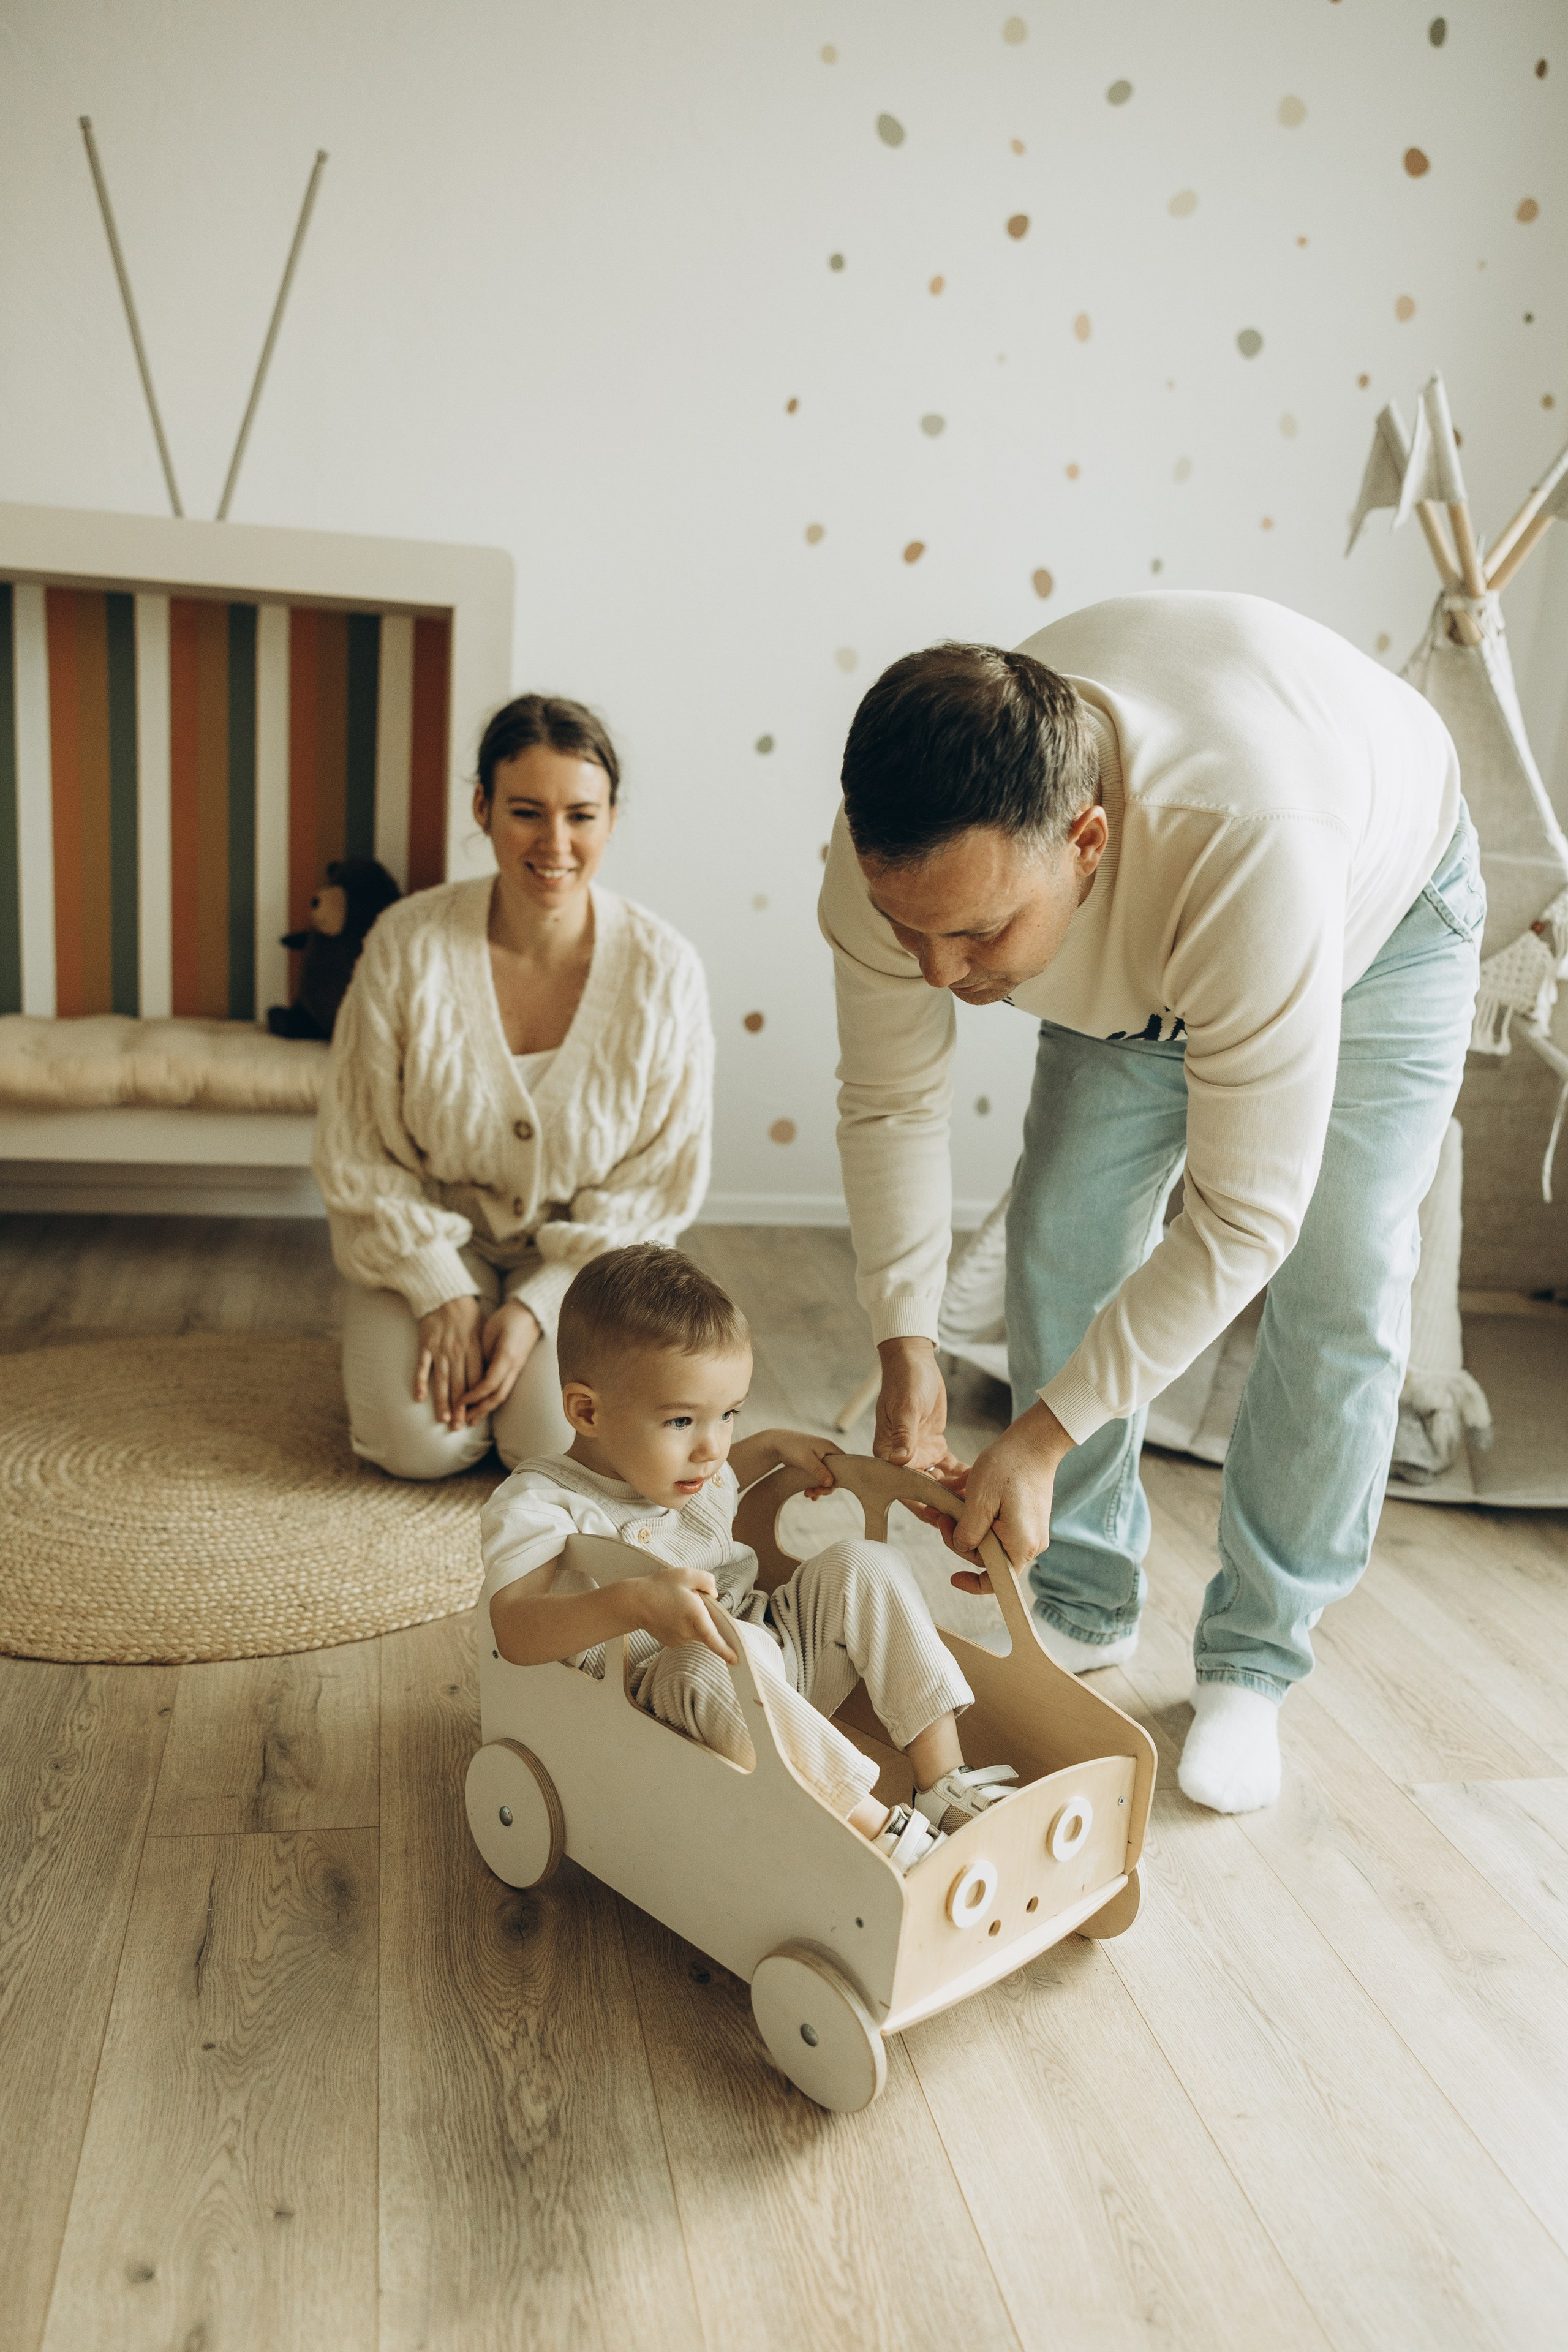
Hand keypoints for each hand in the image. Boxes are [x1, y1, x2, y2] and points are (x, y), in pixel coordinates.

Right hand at [415, 1296, 485, 1428]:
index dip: (475, 1400)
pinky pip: (422, 1366)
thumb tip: (492, 1374)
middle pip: (459, 1385)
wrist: (445, 1294)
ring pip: (441, 1380)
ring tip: (443, 1419)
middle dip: (459, 1408)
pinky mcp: (425, 1345)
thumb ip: (486, 1352)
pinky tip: (419, 1397)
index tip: (475, 1416)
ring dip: (442, 1401)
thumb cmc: (468, 1314)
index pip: (476, 1380)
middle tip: (458, 1427)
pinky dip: (420, 1382)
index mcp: (474, 1349)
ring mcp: (440, 1350)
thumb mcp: (483, 1331)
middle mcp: (458, 1352)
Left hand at [458, 1300, 540, 1422]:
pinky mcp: (517, 1368)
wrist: (529, 1312)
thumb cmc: (507, 1317)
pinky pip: (504, 1388)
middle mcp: (513, 1367)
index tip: (460, 1402)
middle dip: (480, 1410)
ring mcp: (517, 1368)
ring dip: (487, 1408)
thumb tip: (472, 1374)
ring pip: (502, 1395)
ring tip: (474, 1418)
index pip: (489, 1384)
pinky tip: (485, 1405)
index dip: (474, 1396)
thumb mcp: (490, 1332)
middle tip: (465, 1420)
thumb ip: (482, 1354)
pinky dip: (492, 1399)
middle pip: (497, 1396)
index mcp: (506, 1357)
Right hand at [629, 1565, 736, 1662]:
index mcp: (694, 1616)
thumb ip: (708, 1582)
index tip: (735, 1660)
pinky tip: (672, 1612)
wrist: (634, 1602)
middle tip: (690, 1598)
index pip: (713, 1638)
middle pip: (708, 1628)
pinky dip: (685, 1624)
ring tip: (677, 1604)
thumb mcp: (687, 1574)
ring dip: (695, 1619)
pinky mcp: (672, 1642)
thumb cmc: (660, 1586)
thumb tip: (714, 1596)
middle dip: (706, 1615)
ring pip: (697, 1630)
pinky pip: (687, 1633)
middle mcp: (688, 1632)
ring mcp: (679, 1639)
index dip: (725, 1650)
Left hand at [766, 1430, 841, 1497]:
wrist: (776, 1443)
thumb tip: (830, 1483)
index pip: (843, 1465)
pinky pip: (817, 1476)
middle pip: (834, 1473)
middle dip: (825, 1486)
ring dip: (818, 1487)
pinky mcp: (812, 1463)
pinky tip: (808, 1493)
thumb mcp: (806, 1460)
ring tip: (808, 1494)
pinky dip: (814, 1485)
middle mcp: (827, 1452)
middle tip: (815, 1493)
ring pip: (825, 1476)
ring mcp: (819, 1458)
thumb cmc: (792, 1447)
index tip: (825, 1488)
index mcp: (829, 1448)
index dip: (838, 1479)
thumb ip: (819, 1471)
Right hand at [873, 1336, 968, 1530]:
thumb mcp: (906, 1407)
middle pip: (923, 1491)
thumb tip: (898, 1460)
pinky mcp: (933, 1446)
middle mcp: (901, 1459)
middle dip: (944, 1504)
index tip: (945, 1518)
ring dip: (955, 1491)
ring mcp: (918, 1453)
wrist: (914, 1362)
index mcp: (888, 1454)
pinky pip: (948, 1469)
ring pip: (938, 1483)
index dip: (923, 1506)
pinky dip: (961, 1476)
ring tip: (979, 1498)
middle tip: (970, 1513)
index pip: (903, 1489)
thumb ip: (903, 1435)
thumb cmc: (905, 1381)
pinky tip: (978, 1480)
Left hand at [946, 1401, 1073, 1586]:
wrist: (1035, 1441)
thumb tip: (962, 1548)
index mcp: (1020, 1545)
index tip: (953, 1578)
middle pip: (987, 1556)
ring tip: (947, 1503)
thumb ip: (968, 1533)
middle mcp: (1029, 1544)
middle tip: (942, 1514)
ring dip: (966, 1523)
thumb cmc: (1008, 1467)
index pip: (997, 1580)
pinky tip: (964, 1496)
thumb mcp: (979, 1501)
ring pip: (989, 1538)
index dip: (973, 1584)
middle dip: (960, 1538)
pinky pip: (997, 1524)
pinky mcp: (1026, 1518)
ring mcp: (1029, 1530)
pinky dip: (979, 1514)